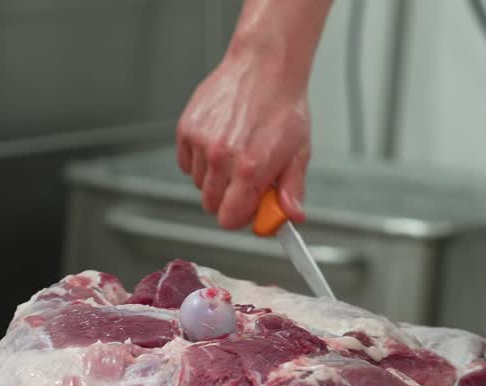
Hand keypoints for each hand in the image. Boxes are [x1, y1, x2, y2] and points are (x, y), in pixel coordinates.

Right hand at [176, 47, 310, 229]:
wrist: (265, 66)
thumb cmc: (283, 105)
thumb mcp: (298, 152)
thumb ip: (291, 189)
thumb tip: (291, 216)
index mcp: (251, 168)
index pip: (230, 219)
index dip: (241, 218)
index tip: (250, 209)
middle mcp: (223, 157)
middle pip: (212, 206)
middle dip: (229, 199)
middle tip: (246, 180)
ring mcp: (201, 142)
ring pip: (199, 185)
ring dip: (215, 179)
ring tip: (235, 154)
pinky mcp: (187, 128)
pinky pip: (186, 164)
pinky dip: (199, 161)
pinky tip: (218, 145)